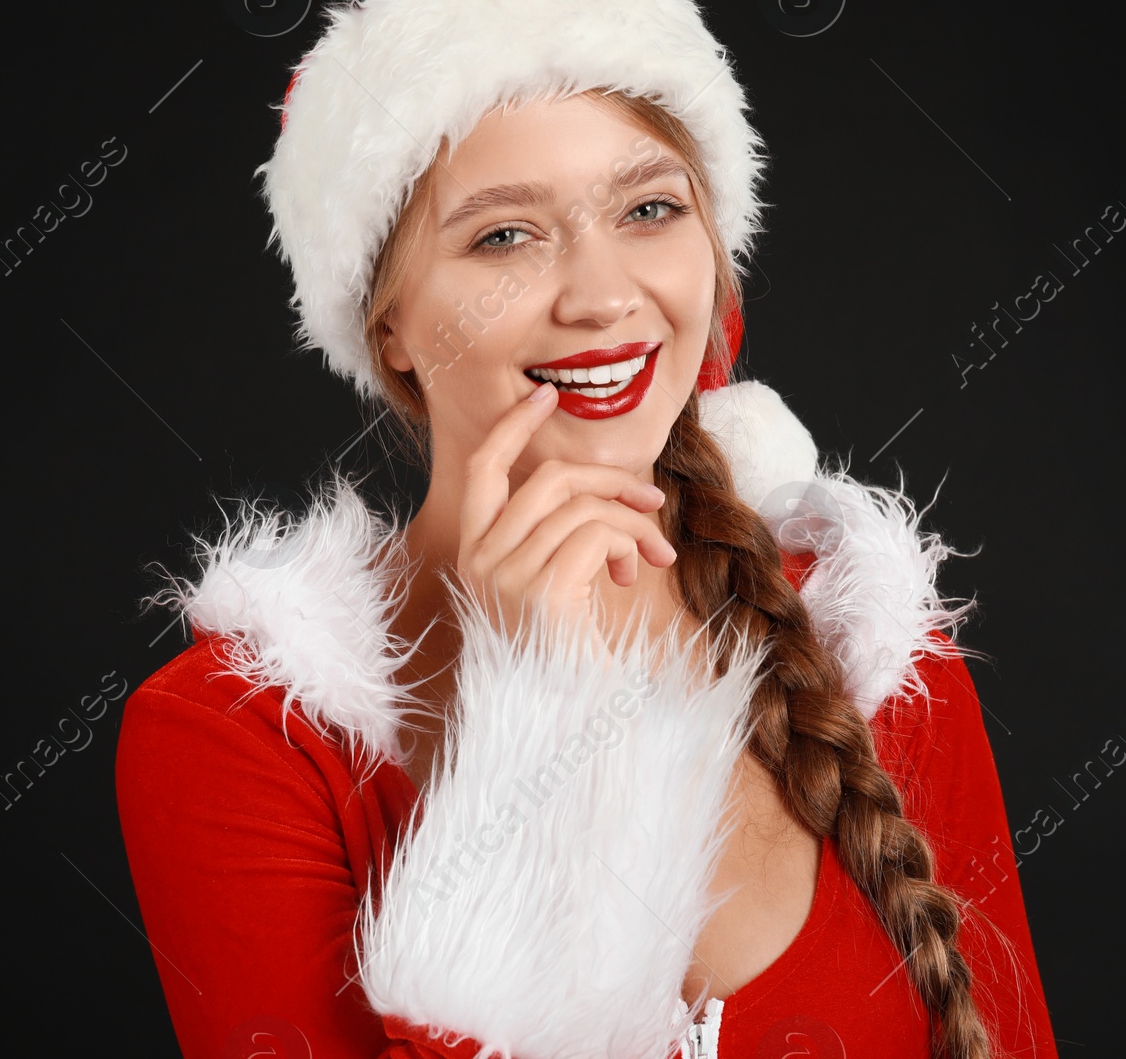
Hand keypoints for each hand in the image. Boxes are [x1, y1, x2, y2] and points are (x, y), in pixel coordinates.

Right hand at [454, 380, 677, 646]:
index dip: (513, 426)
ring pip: (580, 505)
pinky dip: (628, 544)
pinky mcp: (543, 593)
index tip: (543, 395)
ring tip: (652, 556)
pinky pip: (596, 534)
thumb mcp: (548, 588)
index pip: (483, 468)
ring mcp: (506, 576)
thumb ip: (555, 538)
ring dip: (631, 522)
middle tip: (652, 501)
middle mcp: (480, 559)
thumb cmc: (560, 658)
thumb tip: (600, 490)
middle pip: (547, 479)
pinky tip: (634, 576)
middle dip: (609, 480)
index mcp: (473, 552)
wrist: (558, 730)